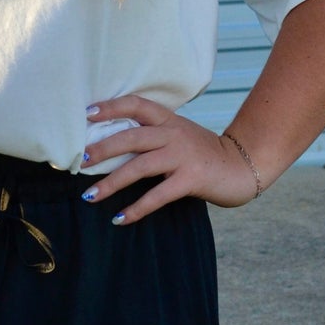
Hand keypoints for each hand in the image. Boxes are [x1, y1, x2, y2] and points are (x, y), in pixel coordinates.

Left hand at [81, 95, 260, 224]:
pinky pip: (157, 196)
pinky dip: (136, 209)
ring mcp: (183, 156)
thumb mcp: (179, 135)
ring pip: (139, 167)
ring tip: (89, 196)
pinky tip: (119, 219)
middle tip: (81, 160)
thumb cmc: (204, 153)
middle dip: (103, 148)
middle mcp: (174, 134)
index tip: (87, 114)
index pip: (137, 105)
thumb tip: (112, 146)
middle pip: (131, 137)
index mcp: (169, 120)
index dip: (111, 107)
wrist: (243, 166)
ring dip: (111, 183)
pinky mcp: (191, 179)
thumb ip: (154, 136)